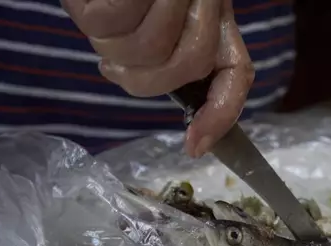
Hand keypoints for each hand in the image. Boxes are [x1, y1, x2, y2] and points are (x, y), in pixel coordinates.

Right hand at [62, 0, 254, 157]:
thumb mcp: (158, 31)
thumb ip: (172, 70)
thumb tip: (193, 136)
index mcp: (216, 22)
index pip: (237, 74)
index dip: (220, 116)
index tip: (193, 147)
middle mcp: (209, 3)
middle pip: (185, 67)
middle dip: (143, 76)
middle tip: (117, 59)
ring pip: (147, 49)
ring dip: (113, 45)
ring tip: (106, 20)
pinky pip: (111, 21)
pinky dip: (94, 18)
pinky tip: (93, 1)